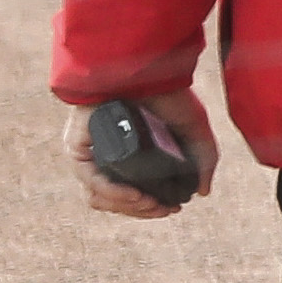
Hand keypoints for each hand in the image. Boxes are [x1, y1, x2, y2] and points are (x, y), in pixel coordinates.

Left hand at [66, 86, 217, 220]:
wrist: (147, 70)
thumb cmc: (168, 93)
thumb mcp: (193, 130)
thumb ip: (203, 160)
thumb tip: (203, 192)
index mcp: (131, 155)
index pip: (132, 194)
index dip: (151, 208)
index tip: (171, 208)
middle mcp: (107, 157)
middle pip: (116, 202)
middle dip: (142, 211)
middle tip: (164, 209)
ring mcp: (91, 154)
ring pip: (101, 198)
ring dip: (128, 207)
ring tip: (150, 203)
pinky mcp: (78, 148)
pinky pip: (92, 181)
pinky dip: (114, 193)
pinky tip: (136, 195)